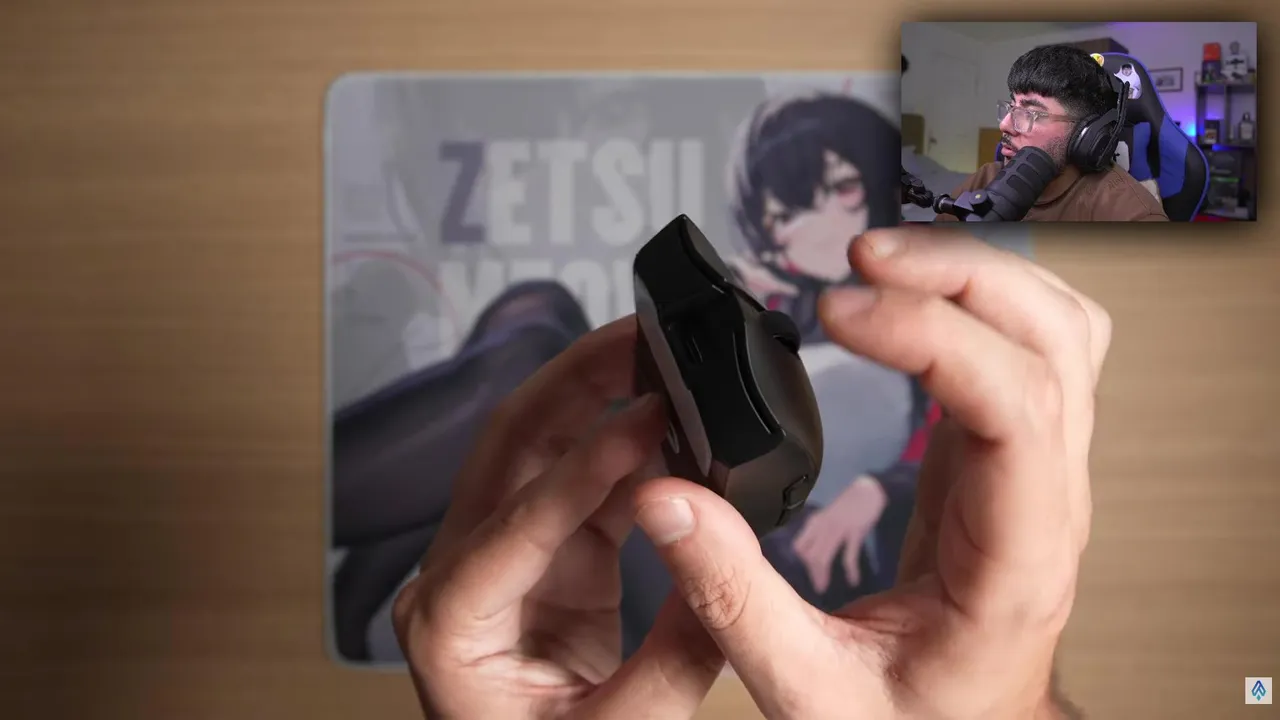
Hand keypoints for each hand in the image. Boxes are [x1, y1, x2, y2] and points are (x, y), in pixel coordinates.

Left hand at [393, 318, 723, 719]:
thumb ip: (677, 654)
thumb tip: (724, 557)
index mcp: (448, 623)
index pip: (513, 524)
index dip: (582, 467)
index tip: (646, 420)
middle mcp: (458, 573)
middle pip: (508, 449)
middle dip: (575, 383)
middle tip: (641, 336)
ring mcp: (501, 557)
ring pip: (542, 449)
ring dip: (599, 397)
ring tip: (658, 355)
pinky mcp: (545, 555)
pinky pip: (582, 482)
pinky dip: (626, 449)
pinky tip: (670, 422)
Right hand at [633, 228, 1109, 718]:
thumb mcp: (808, 689)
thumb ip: (733, 598)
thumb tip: (665, 499)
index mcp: (1013, 560)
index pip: (1015, 408)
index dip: (932, 336)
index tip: (839, 310)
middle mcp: (1048, 504)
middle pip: (1052, 341)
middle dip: (956, 276)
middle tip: (857, 260)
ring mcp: (1041, 472)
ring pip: (1058, 330)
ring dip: (977, 273)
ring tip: (880, 261)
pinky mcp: (1013, 456)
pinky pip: (1032, 347)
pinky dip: (982, 298)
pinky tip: (919, 291)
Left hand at [792, 475, 887, 591]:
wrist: (868, 488)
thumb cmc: (848, 504)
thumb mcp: (828, 516)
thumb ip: (820, 531)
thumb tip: (814, 550)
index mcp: (815, 522)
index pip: (799, 546)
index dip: (802, 561)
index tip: (810, 571)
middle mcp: (823, 526)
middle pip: (809, 556)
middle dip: (812, 574)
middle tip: (818, 587)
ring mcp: (838, 529)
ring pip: (823, 557)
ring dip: (822, 575)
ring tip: (823, 588)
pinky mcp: (855, 532)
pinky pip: (849, 556)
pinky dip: (851, 571)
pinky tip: (853, 581)